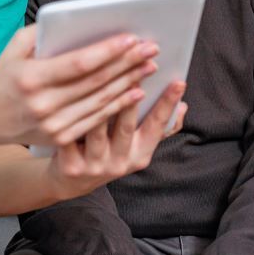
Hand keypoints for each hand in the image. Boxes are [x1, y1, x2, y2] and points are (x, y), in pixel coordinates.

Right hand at [0, 25, 160, 146]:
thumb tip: (80, 19)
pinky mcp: (61, 138)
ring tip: (150, 65)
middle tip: (151, 48)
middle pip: (96, 82)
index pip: (79, 63)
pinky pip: (96, 120)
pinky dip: (119, 106)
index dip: (108, 51)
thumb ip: (45, 31)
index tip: (131, 38)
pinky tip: (137, 91)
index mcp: (31, 78)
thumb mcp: (15, 46)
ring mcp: (53, 125)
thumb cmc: (4, 74)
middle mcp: (43, 104)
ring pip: (101, 102)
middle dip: (128, 63)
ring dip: (130, 83)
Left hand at [45, 80, 187, 201]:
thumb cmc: (108, 152)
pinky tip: (72, 94)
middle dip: (132, 98)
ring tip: (104, 78)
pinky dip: (71, 117)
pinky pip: (71, 136)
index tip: (179, 81)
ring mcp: (95, 166)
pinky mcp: (71, 166)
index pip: (158, 126)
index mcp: (140, 155)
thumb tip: (183, 106)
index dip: (168, 104)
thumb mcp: (136, 145)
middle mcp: (120, 163)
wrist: (70, 182)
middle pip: (126, 126)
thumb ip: (158, 126)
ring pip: (98, 130)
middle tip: (137, 73)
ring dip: (100, 104)